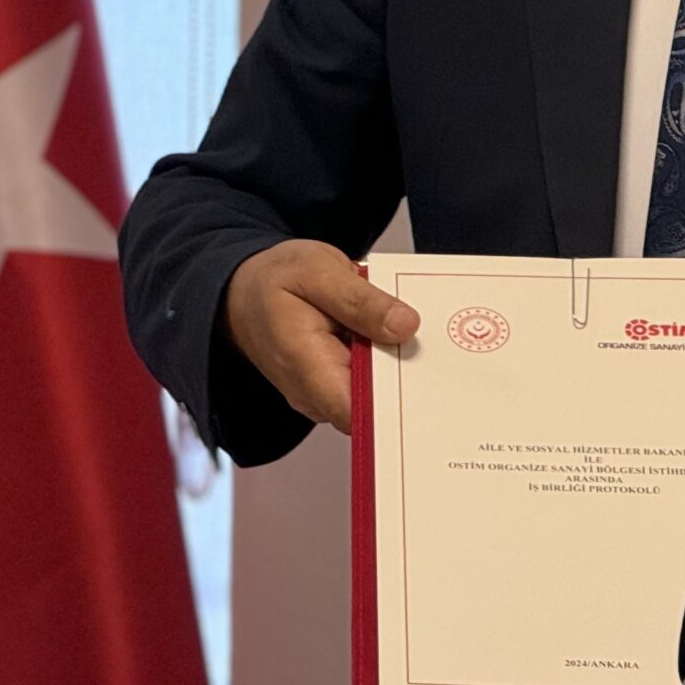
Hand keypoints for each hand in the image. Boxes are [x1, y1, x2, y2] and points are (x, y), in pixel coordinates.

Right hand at [221, 238, 417, 431]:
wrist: (241, 292)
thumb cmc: (274, 280)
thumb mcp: (318, 272)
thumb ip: (360, 301)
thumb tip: (405, 326)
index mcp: (307, 367)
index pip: (359, 411)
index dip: (399, 403)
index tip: (435, 381)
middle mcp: (315, 393)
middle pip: (377, 406)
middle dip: (411, 380)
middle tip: (443, 349)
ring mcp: (324, 393)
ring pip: (379, 394)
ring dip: (402, 366)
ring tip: (425, 335)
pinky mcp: (335, 383)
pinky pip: (372, 381)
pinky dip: (391, 360)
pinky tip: (403, 335)